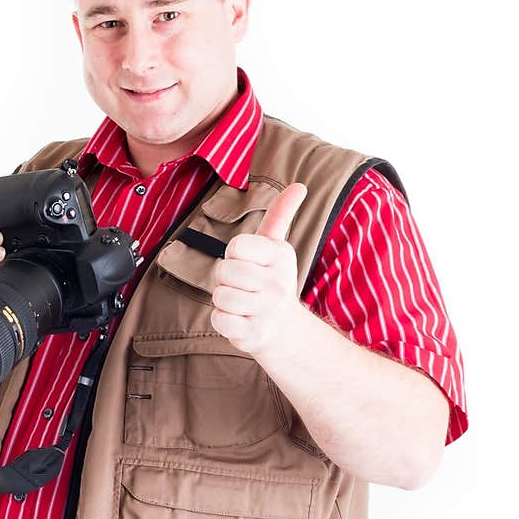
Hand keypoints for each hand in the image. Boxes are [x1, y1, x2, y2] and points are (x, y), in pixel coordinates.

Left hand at [208, 183, 307, 357]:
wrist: (285, 331)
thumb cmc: (272, 281)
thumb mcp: (277, 247)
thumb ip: (281, 214)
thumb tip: (299, 185)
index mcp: (281, 256)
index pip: (236, 245)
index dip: (233, 254)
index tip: (246, 262)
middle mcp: (278, 282)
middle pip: (224, 271)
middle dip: (225, 279)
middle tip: (242, 286)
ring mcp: (268, 310)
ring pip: (220, 296)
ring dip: (223, 301)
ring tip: (241, 303)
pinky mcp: (256, 334)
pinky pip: (219, 320)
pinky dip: (223, 320)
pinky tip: (240, 319)